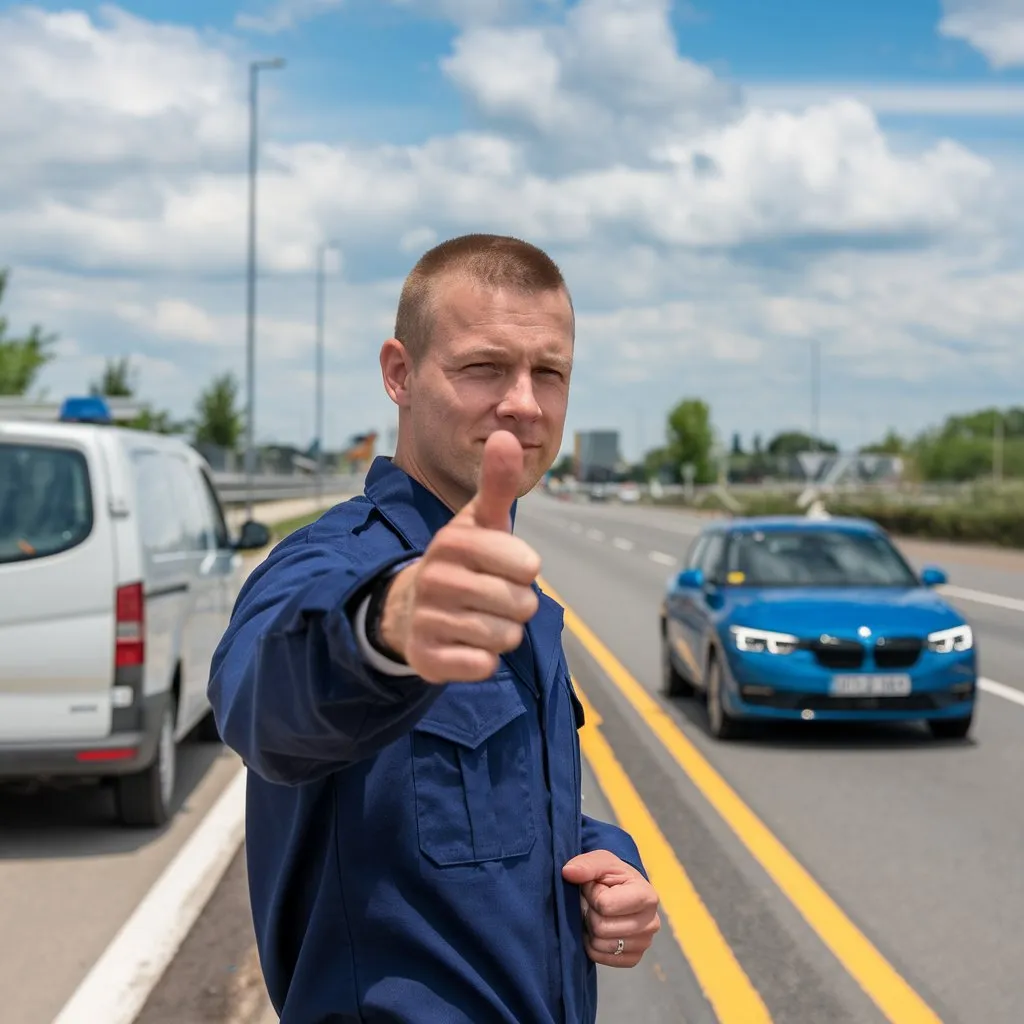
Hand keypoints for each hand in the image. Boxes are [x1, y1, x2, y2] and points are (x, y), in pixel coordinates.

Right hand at [379, 430, 541, 682]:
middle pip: (522, 605)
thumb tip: (506, 434)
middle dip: (516, 605)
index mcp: (453, 541)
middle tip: (489, 596)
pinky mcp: (426, 658)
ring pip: (506, 637)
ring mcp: (428, 618)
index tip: (503, 567)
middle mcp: (436, 577)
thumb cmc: (462, 561)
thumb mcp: (479, 522)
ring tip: (477, 617)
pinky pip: (483, 666)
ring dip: (502, 633)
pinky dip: (482, 660)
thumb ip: (497, 483)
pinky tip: (464, 644)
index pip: (527, 567)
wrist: (412, 609)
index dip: (524, 572)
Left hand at [562, 851, 660, 967]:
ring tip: (597, 914)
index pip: (604, 905)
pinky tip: (599, 930)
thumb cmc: (613, 875)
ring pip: (599, 945)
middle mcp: (651, 923)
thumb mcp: (601, 861)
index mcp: (647, 897)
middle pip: (601, 928)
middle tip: (593, 903)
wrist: (623, 890)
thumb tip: (568, 872)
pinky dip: (593, 945)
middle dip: (590, 912)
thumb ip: (586, 865)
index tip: (597, 886)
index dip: (593, 894)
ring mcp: (644, 944)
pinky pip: (600, 957)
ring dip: (590, 929)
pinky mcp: (634, 959)